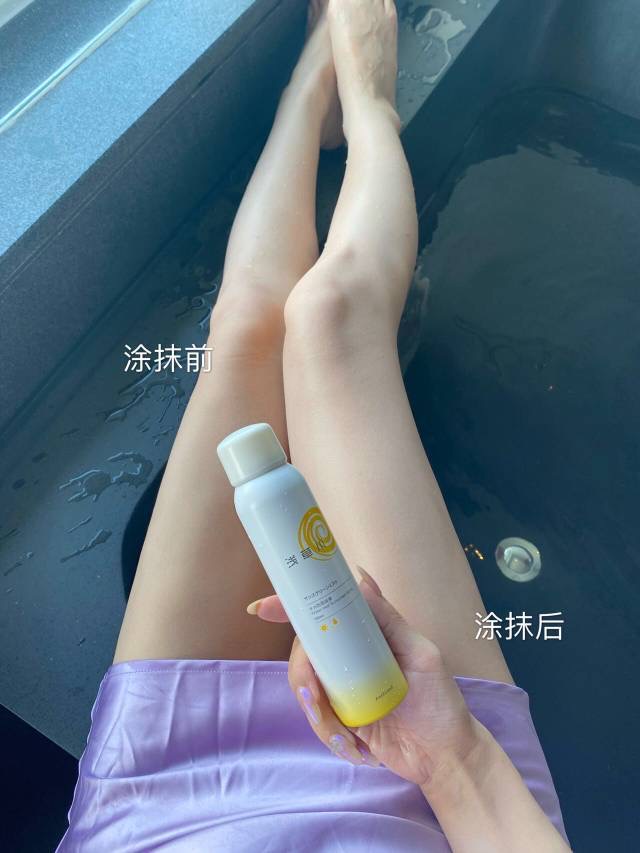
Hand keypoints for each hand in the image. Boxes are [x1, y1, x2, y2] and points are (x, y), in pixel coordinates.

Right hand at [248, 568, 481, 785]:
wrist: (445, 756)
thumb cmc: (440, 700)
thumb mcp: (421, 654)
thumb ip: (388, 619)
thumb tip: (359, 577)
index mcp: (365, 633)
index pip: (322, 612)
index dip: (288, 607)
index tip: (261, 608)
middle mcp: (348, 656)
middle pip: (304, 652)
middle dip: (301, 674)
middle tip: (314, 695)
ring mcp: (342, 687)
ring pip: (305, 688)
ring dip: (318, 713)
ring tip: (346, 736)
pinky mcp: (340, 718)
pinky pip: (318, 720)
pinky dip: (330, 735)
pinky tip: (356, 749)